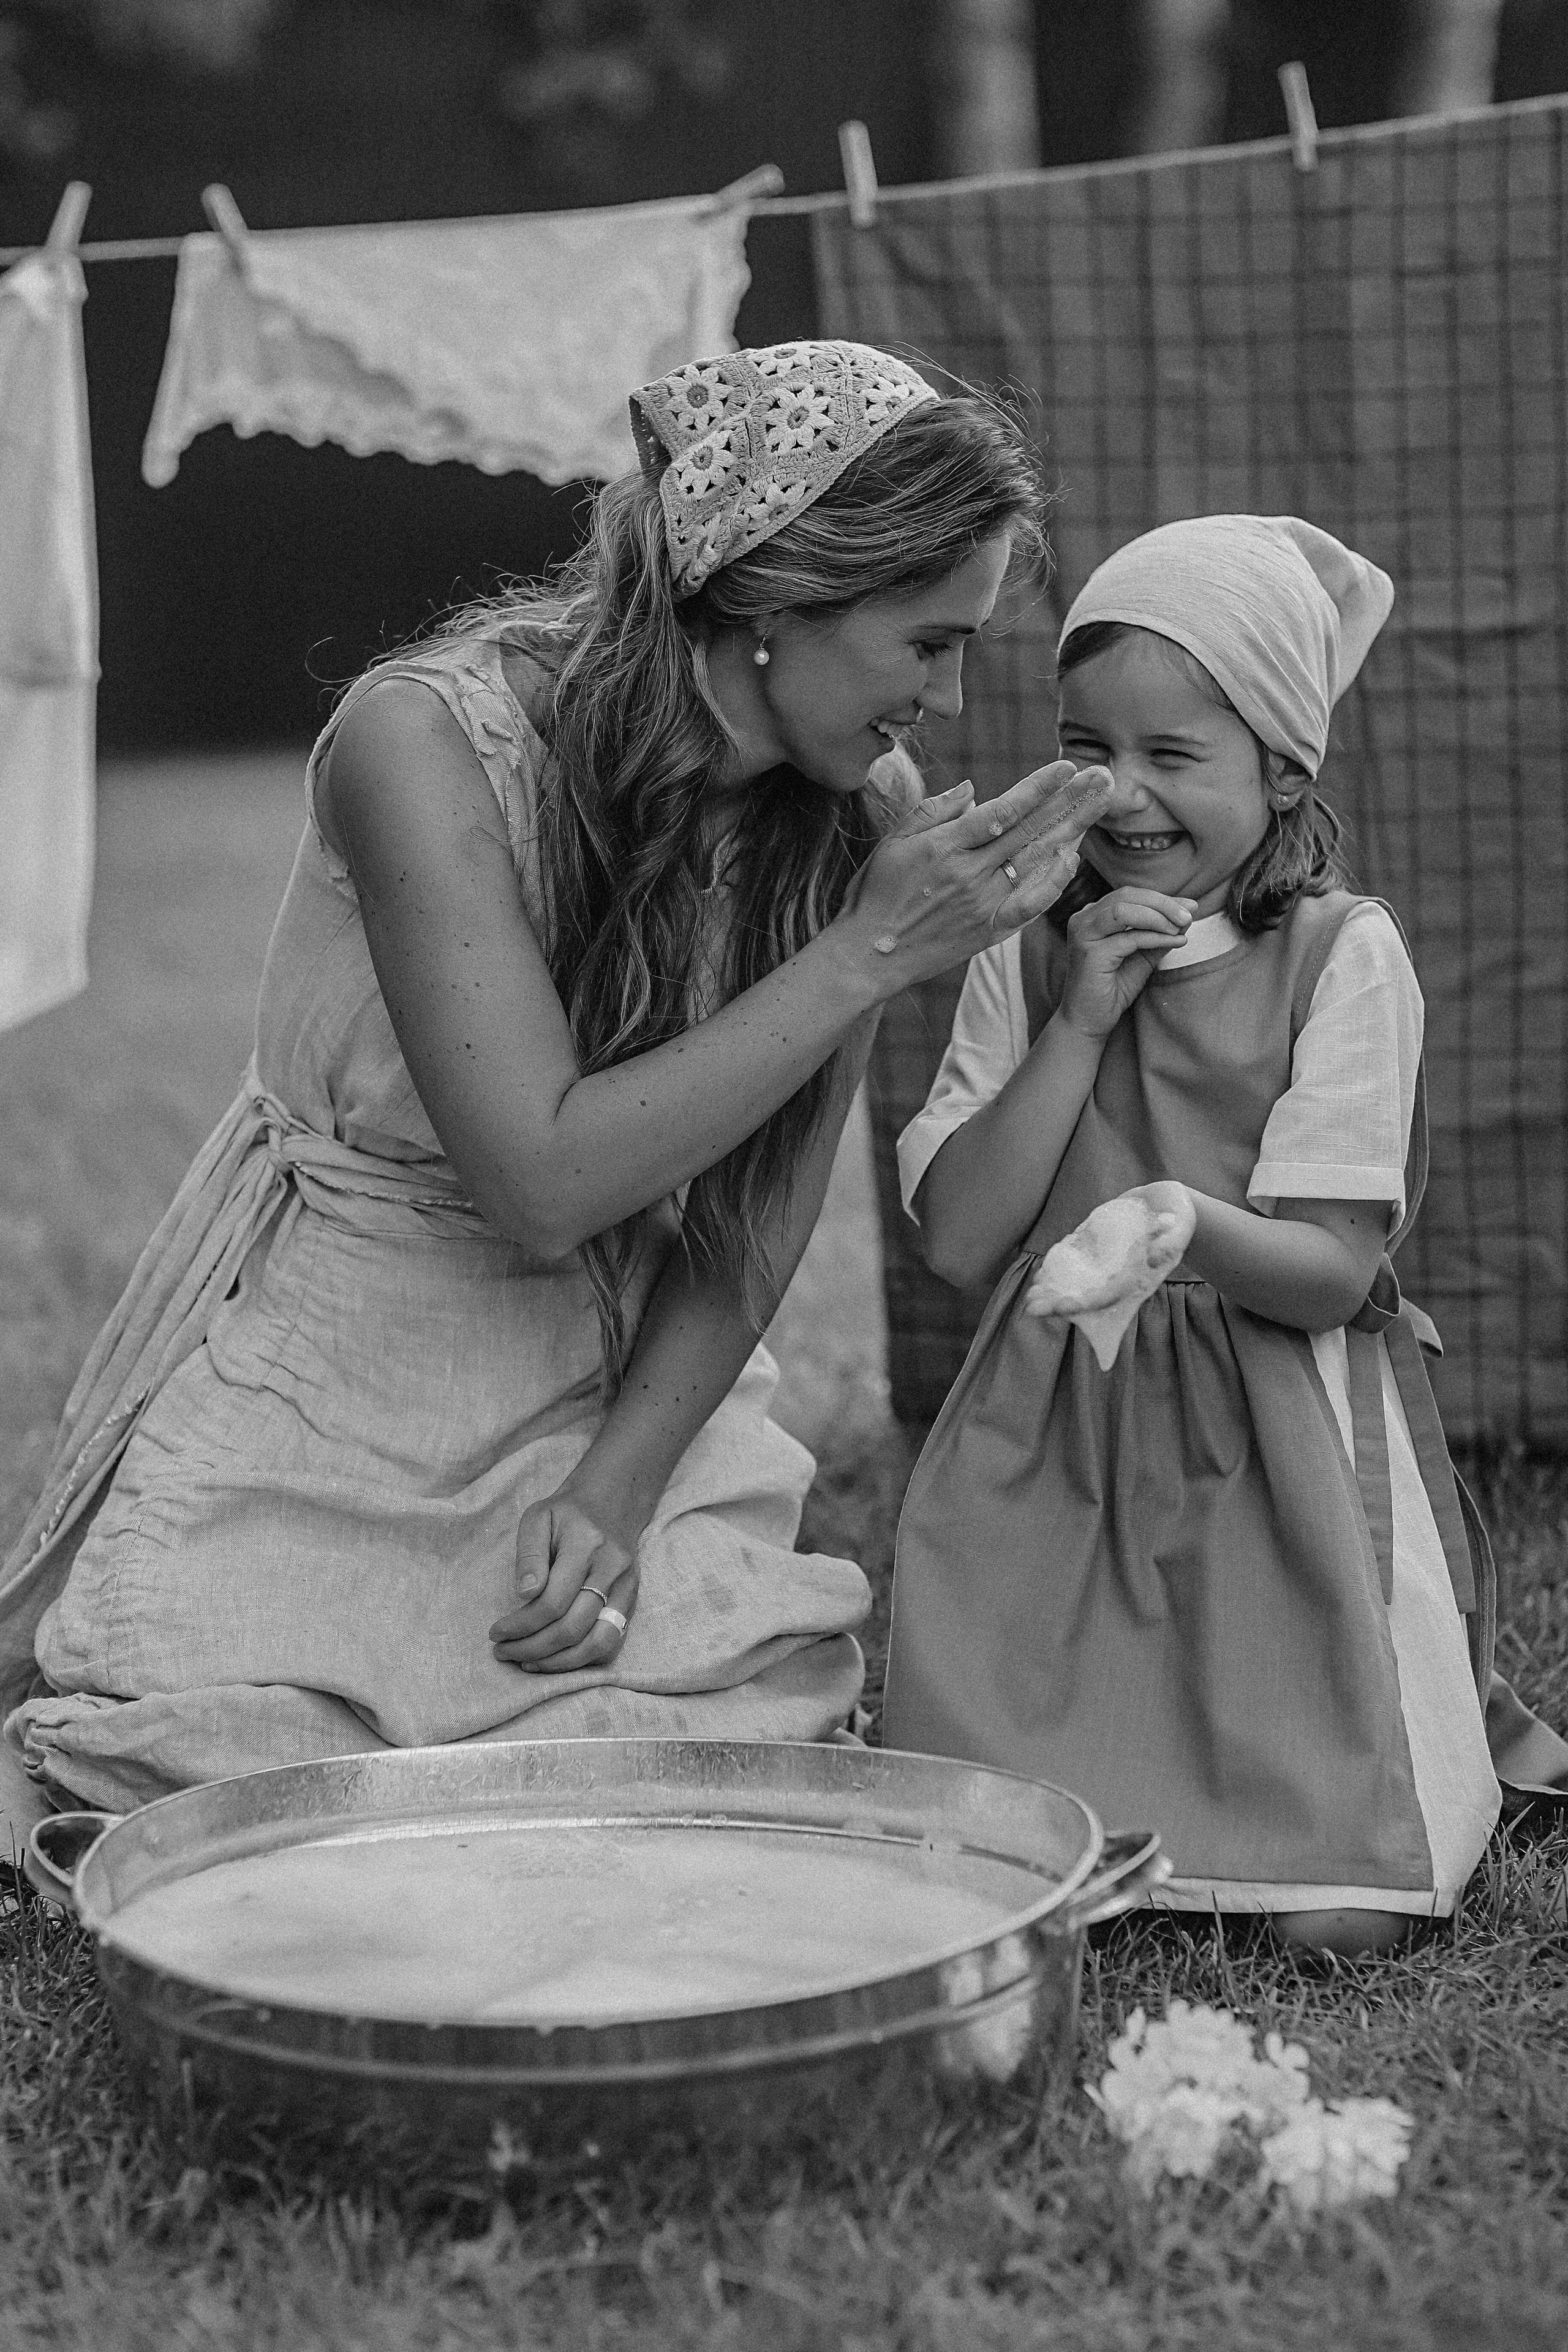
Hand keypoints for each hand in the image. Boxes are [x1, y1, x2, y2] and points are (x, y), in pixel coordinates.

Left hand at [488, 1487, 639, 1671]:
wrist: (612, 1502)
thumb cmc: (567, 1513)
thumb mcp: (537, 1518)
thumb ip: (529, 1555)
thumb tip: (524, 1595)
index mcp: (586, 1544)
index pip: (553, 1601)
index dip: (521, 1625)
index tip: (496, 1632)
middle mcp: (611, 1569)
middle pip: (573, 1627)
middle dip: (533, 1648)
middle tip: (505, 1651)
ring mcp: (627, 1587)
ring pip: (598, 1642)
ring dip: (559, 1662)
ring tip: (528, 1662)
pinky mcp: (632, 1600)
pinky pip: (612, 1642)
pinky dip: (583, 1659)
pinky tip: (556, 1659)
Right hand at [843, 761, 1114, 987]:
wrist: (868, 955)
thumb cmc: (875, 893)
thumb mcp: (893, 842)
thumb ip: (933, 810)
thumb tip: (973, 788)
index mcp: (944, 846)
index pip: (1003, 809)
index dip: (1038, 787)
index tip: (1066, 767)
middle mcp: (969, 873)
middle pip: (1030, 831)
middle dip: (1069, 802)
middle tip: (1102, 778)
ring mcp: (983, 904)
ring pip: (1036, 861)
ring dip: (1071, 832)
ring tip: (1098, 807)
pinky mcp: (988, 931)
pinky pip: (1030, 904)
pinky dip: (1053, 882)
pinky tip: (1073, 859)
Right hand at [1057, 888, 1195, 1039]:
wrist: (1089, 1022)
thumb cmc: (1112, 990)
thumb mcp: (1142, 956)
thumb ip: (1160, 934)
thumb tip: (1187, 915)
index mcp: (1093, 916)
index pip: (1130, 895)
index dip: (1162, 898)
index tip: (1191, 906)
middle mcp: (1083, 920)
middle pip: (1127, 895)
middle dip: (1163, 903)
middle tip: (1189, 914)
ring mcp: (1084, 935)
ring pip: (1124, 909)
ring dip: (1158, 915)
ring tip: (1181, 927)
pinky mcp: (1091, 954)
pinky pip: (1129, 938)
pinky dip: (1156, 937)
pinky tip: (1175, 941)